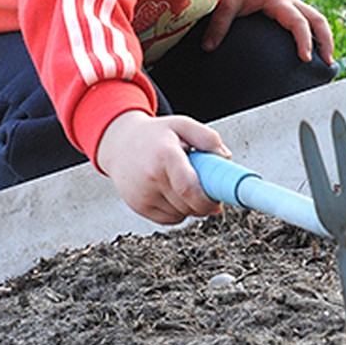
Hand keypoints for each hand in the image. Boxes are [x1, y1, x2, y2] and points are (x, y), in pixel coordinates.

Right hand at [95, 110, 229, 224]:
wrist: (120, 143)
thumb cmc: (153, 135)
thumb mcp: (181, 125)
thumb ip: (207, 137)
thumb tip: (225, 157)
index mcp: (165, 155)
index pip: (189, 188)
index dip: (207, 200)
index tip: (218, 200)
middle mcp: (151, 177)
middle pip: (187, 205)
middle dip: (203, 204)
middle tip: (207, 190)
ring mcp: (142, 194)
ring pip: (180, 215)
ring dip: (190, 207)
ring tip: (185, 184)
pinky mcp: (138, 206)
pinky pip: (168, 219)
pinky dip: (178, 212)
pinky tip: (174, 193)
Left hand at [201, 0, 334, 64]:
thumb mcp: (226, 1)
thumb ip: (218, 24)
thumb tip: (207, 48)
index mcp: (277, 0)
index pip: (297, 21)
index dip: (304, 39)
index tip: (306, 58)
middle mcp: (290, 1)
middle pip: (317, 19)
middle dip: (326, 41)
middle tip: (328, 63)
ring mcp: (293, 3)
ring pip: (317, 19)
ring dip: (325, 39)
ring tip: (327, 62)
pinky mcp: (292, 7)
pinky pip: (310, 20)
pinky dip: (316, 35)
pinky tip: (315, 53)